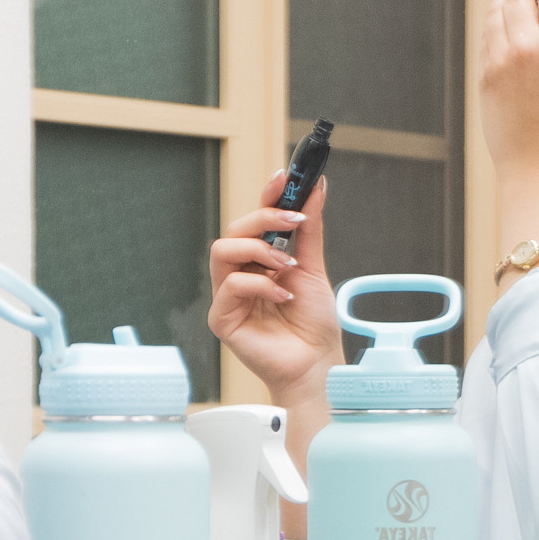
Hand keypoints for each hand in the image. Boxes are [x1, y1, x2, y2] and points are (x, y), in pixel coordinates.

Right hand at [208, 170, 338, 399]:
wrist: (316, 363)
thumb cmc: (312, 324)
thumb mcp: (314, 268)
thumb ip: (310, 230)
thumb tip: (316, 188)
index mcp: (259, 261)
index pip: (254, 221)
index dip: (265, 196)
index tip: (284, 176)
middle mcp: (240, 274)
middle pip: (233, 230)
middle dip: (263, 218)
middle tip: (293, 220)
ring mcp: (228, 296)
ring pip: (222, 251)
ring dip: (258, 249)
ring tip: (288, 265)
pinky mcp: (222, 318)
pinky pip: (231, 286)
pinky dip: (260, 285)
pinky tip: (283, 296)